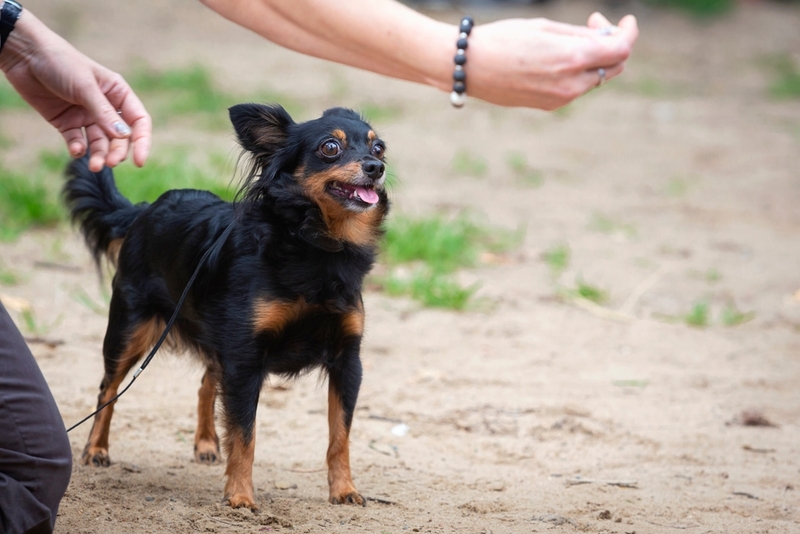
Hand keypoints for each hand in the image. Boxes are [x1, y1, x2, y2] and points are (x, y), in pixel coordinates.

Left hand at [0, 11, 150, 170]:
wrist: (24, 56)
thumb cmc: (60, 62)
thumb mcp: (85, 87)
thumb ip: (104, 113)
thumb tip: (125, 137)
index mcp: (117, 93)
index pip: (138, 121)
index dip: (142, 141)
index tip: (139, 161)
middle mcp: (105, 107)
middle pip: (120, 137)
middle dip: (117, 152)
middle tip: (110, 163)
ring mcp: (86, 116)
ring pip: (100, 143)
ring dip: (99, 155)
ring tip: (95, 166)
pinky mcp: (67, 123)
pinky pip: (78, 141)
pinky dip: (79, 148)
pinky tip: (76, 150)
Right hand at [467, 13, 638, 108]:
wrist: (469, 67)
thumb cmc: (503, 39)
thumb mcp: (545, 28)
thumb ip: (580, 35)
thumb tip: (605, 39)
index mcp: (572, 59)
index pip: (621, 50)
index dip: (628, 32)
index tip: (625, 21)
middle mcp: (570, 84)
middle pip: (613, 67)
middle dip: (612, 45)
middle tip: (593, 26)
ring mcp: (560, 99)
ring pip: (594, 79)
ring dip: (594, 59)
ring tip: (571, 41)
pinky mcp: (549, 106)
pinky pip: (575, 89)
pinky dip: (577, 73)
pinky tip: (558, 59)